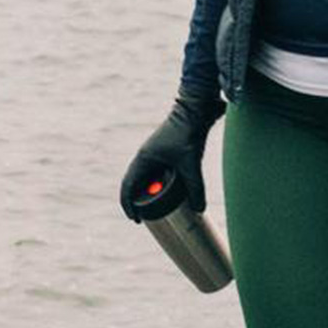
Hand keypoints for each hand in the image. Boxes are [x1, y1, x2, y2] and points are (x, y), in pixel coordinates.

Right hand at [119, 87, 223, 219]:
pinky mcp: (166, 150)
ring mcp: (155, 153)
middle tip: (145, 218)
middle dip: (138, 201)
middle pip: (135, 183)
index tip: (135, 219)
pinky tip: (170, 191)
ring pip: (147, 178)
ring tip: (157, 208)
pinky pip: (157, 172)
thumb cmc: (187, 132)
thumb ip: (195, 187)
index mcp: (143, 160)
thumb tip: (199, 210)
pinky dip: (160, 184)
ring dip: (149, 192)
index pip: (128, 186)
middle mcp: (145, 157)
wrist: (195, 108)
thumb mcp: (191, 163)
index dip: (128, 204)